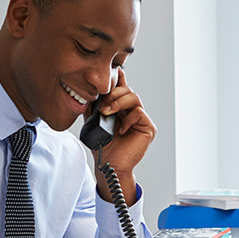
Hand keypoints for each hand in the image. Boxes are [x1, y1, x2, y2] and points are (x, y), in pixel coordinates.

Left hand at [91, 68, 155, 203]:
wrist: (110, 165)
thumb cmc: (103, 147)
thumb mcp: (94, 122)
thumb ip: (93, 107)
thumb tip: (90, 92)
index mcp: (121, 108)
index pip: (122, 88)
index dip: (119, 78)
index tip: (113, 72)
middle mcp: (132, 111)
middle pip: (127, 90)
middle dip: (112, 94)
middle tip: (101, 106)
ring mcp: (141, 119)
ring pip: (134, 97)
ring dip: (118, 102)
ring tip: (107, 112)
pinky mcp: (148, 128)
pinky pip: (139, 112)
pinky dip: (128, 118)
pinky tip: (120, 130)